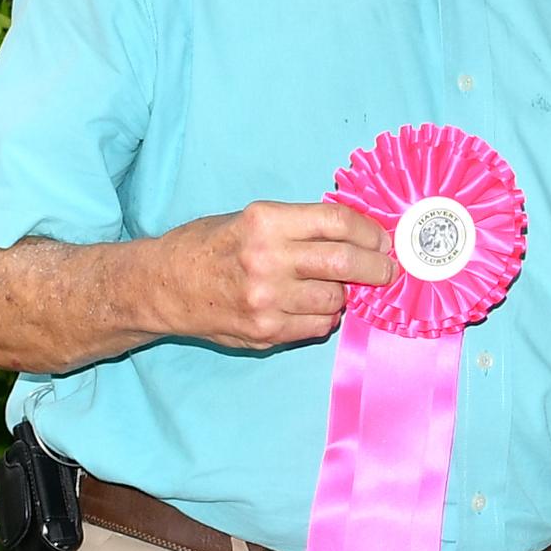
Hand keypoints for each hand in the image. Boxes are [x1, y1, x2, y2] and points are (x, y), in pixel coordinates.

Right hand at [166, 200, 394, 348]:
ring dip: (343, 294)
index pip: (338, 223)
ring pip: (336, 299)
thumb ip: (301, 227)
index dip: (370, 232)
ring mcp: (267, 299)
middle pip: (346, 263)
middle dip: (377, 268)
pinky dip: (324, 317)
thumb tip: (360, 237)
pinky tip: (310, 307)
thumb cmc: (210, 246)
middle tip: (386, 270)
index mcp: (265, 222)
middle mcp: (267, 259)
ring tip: (329, 287)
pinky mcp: (266, 330)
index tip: (382, 241)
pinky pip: (318, 326)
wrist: (164, 284)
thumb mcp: (250, 219)